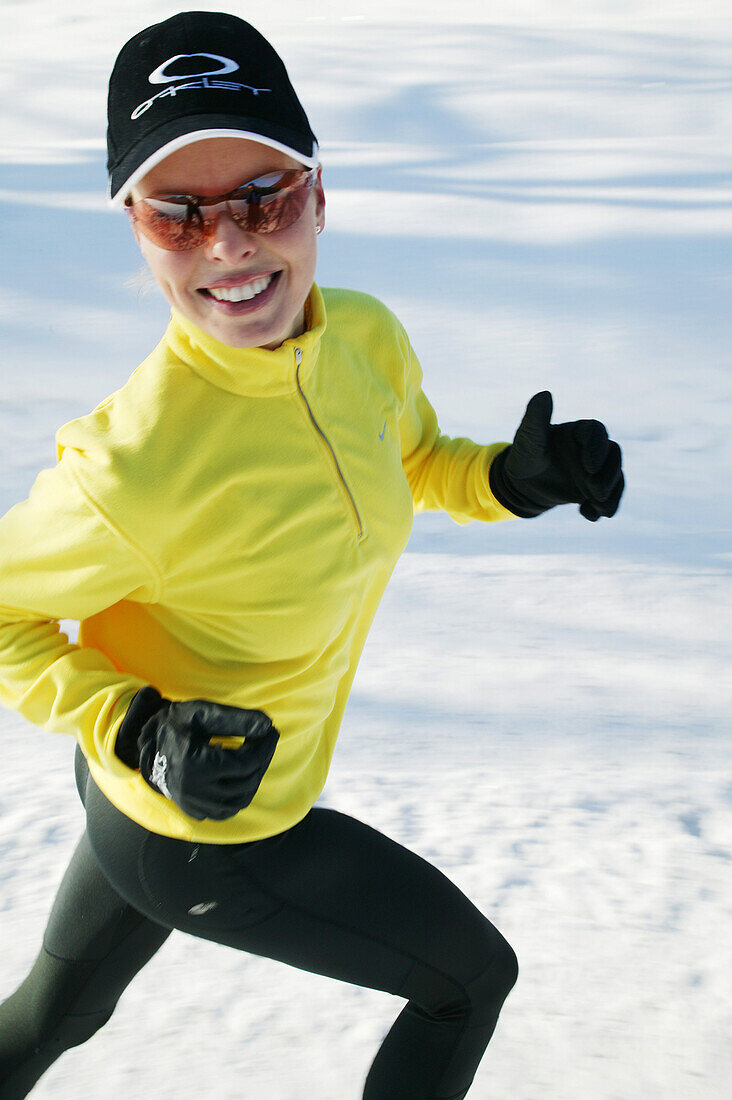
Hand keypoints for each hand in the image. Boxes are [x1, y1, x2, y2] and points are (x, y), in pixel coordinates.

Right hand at [114, 686, 278, 819]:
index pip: (247, 762)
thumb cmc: (177, 723)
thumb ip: (236, 718)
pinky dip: (239, 796)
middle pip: (247, 782)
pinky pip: (225, 811)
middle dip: (263, 760)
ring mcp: (192, 804)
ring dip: (254, 779)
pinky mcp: (192, 811)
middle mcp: (193, 789)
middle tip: (265, 740)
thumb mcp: (203, 712)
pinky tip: (240, 776)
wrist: (147, 743)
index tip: (272, 730)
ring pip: (239, 801)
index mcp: (195, 763)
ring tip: (255, 758)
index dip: (266, 746)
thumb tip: (267, 725)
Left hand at [488, 391, 623, 519]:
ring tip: (598, 507)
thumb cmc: (524, 457)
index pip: (597, 431)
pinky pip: (609, 497)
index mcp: (578, 431)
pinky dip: (603, 508)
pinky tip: (589, 515)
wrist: (522, 486)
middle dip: (608, 474)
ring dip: (610, 493)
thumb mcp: (528, 440)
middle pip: (613, 455)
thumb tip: (544, 394)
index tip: (588, 465)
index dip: (597, 447)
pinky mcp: (595, 489)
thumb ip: (535, 419)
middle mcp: (591, 448)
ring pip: (615, 477)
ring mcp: (596, 469)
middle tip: (593, 490)